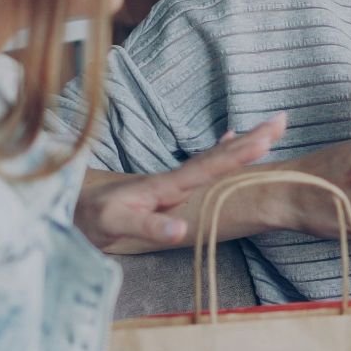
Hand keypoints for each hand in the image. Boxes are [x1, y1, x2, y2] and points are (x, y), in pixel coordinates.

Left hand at [74, 113, 287, 254]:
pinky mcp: (169, 190)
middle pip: (218, 156)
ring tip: (272, 128)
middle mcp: (173, 180)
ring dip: (244, 143)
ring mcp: (173, 184)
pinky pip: (204, 167)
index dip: (236, 154)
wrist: (68, 210)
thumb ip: (149, 224)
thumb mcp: (117, 223)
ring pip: (215, 158)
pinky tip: (232, 140)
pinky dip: (223, 152)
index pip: (208, 166)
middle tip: (282, 121)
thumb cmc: (91, 218)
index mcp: (166, 185)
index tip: (265, 140)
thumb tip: (182, 229)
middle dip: (251, 139)